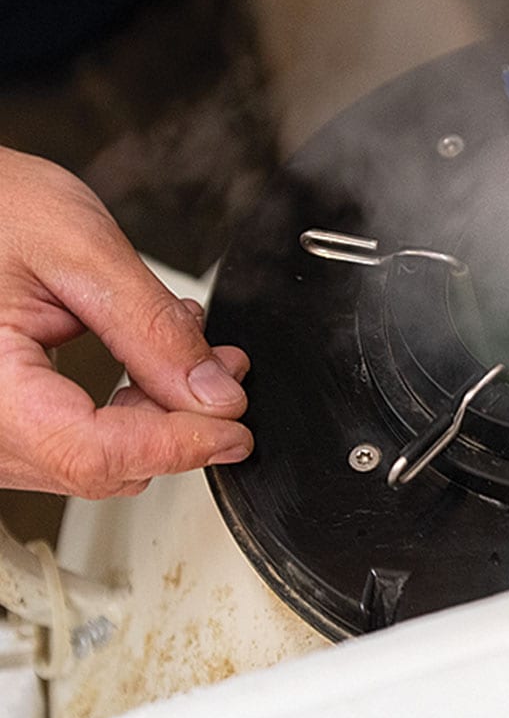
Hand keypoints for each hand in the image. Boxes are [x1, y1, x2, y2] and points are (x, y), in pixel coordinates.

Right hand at [0, 146, 252, 498]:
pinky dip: (118, 418)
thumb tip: (215, 396)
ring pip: (86, 463)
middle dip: (176, 427)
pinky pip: (64, 445)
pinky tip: (145, 374)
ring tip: (190, 363)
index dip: (178, 447)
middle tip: (224, 374)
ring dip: (153, 422)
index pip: (92, 454)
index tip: (235, 431)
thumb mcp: (80, 251)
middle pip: (95, 465)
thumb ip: (152, 328)